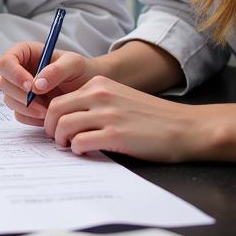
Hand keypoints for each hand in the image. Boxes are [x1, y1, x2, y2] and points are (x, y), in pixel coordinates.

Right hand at [0, 44, 101, 125]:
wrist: (89, 90)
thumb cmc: (81, 70)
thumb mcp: (74, 64)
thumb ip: (56, 70)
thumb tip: (37, 85)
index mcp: (24, 53)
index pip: (6, 62)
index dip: (14, 74)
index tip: (30, 86)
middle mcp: (18, 70)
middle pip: (3, 83)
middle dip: (20, 95)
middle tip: (42, 104)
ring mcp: (19, 89)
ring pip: (9, 100)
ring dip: (27, 108)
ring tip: (49, 110)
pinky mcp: (24, 106)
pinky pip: (19, 114)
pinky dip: (31, 118)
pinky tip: (48, 115)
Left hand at [41, 75, 203, 161]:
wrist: (186, 127)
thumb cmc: (153, 117)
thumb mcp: (120, 98)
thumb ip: (95, 102)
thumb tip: (68, 118)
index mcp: (100, 84)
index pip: (60, 98)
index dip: (52, 116)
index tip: (55, 127)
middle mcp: (100, 95)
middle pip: (56, 110)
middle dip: (50, 127)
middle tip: (57, 140)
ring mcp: (107, 115)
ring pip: (64, 126)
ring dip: (62, 140)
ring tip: (70, 147)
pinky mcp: (115, 135)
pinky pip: (80, 143)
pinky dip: (77, 150)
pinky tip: (85, 152)